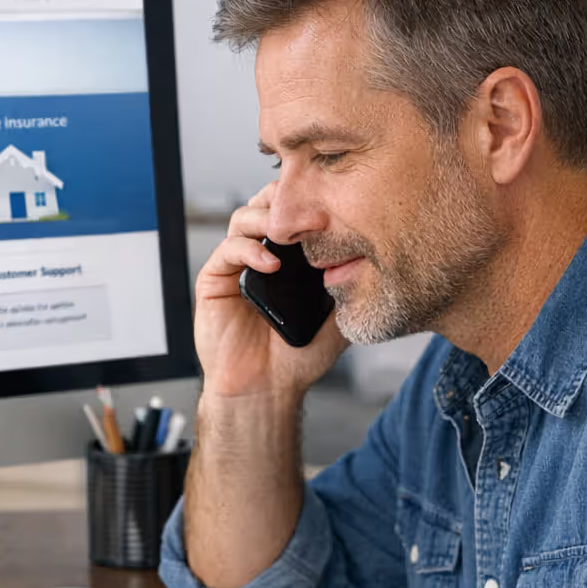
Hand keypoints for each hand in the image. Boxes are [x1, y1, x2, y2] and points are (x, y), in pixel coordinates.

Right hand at [195, 181, 346, 400]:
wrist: (266, 389)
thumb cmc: (297, 359)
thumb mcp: (337, 317)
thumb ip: (349, 286)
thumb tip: (372, 256)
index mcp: (287, 260)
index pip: (293, 213)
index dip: (308, 199)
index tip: (331, 200)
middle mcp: (259, 257)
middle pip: (264, 205)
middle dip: (284, 198)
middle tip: (309, 207)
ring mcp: (236, 267)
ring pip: (242, 218)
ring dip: (265, 217)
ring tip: (288, 231)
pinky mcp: (214, 281)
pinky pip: (227, 251)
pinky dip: (249, 249)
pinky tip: (271, 264)